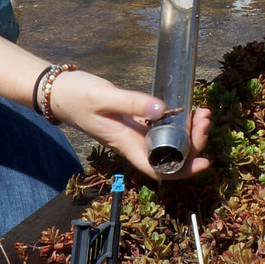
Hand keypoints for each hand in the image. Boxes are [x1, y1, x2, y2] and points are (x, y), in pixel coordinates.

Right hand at [47, 70, 212, 179]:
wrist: (59, 93)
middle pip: (170, 155)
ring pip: (168, 142)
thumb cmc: (78, 96)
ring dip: (188, 132)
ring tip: (202, 112)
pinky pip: (161, 128)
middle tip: (205, 118)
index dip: (183, 170)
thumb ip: (132, 102)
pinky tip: (187, 109)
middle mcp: (133, 143)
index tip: (205, 162)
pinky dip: (177, 121)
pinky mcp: (134, 122)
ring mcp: (134, 134)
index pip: (158, 168)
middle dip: (193, 143)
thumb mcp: (104, 97)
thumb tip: (163, 109)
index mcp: (126, 144)